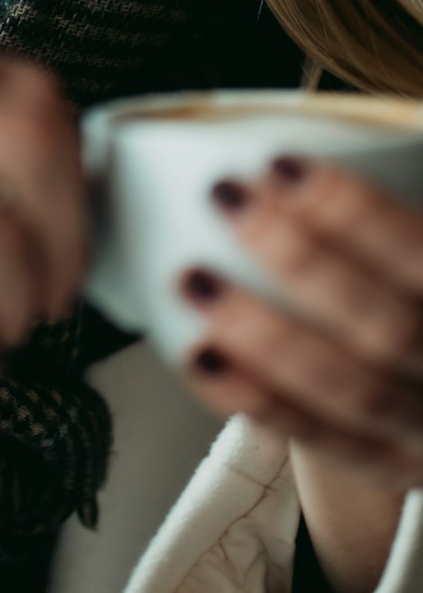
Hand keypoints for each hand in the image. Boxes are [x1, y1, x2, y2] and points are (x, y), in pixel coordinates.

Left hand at [178, 155, 422, 491]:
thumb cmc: (413, 262)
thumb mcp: (418, 209)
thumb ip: (399, 178)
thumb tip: (320, 130)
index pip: (421, 256)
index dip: (353, 213)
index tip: (280, 163)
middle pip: (388, 327)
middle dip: (299, 259)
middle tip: (223, 198)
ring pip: (351, 391)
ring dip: (263, 333)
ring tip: (192, 276)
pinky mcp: (393, 462)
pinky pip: (322, 439)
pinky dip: (256, 398)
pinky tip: (200, 353)